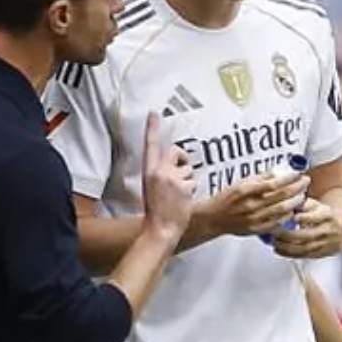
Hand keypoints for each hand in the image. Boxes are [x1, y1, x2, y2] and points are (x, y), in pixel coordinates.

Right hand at [140, 112, 195, 236]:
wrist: (160, 228)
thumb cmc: (156, 210)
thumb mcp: (151, 187)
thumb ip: (160, 173)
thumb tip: (173, 164)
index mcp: (149, 171)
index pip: (151, 145)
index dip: (152, 128)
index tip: (153, 113)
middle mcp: (160, 171)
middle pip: (176, 151)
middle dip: (182, 159)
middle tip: (179, 174)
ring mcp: (173, 178)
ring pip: (188, 169)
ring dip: (187, 179)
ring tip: (178, 194)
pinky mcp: (184, 186)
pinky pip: (193, 181)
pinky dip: (190, 190)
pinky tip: (183, 200)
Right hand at [200, 172, 309, 237]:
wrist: (214, 218)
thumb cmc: (228, 198)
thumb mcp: (242, 182)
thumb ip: (261, 178)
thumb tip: (280, 172)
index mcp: (246, 190)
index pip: (274, 183)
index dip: (290, 178)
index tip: (298, 173)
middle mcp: (251, 205)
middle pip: (282, 196)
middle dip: (298, 188)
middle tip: (305, 181)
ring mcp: (254, 219)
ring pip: (283, 210)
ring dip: (296, 201)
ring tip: (302, 195)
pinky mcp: (256, 229)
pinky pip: (278, 223)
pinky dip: (288, 216)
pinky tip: (292, 210)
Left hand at [273, 197, 341, 258]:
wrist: (340, 231)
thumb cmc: (321, 215)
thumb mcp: (316, 205)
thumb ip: (303, 204)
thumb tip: (289, 204)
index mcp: (327, 215)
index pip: (317, 217)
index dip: (305, 217)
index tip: (293, 218)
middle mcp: (328, 230)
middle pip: (308, 235)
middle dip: (289, 235)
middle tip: (275, 232)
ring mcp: (325, 244)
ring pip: (305, 248)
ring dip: (287, 246)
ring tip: (274, 242)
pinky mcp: (320, 254)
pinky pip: (303, 256)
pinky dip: (288, 254)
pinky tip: (278, 250)